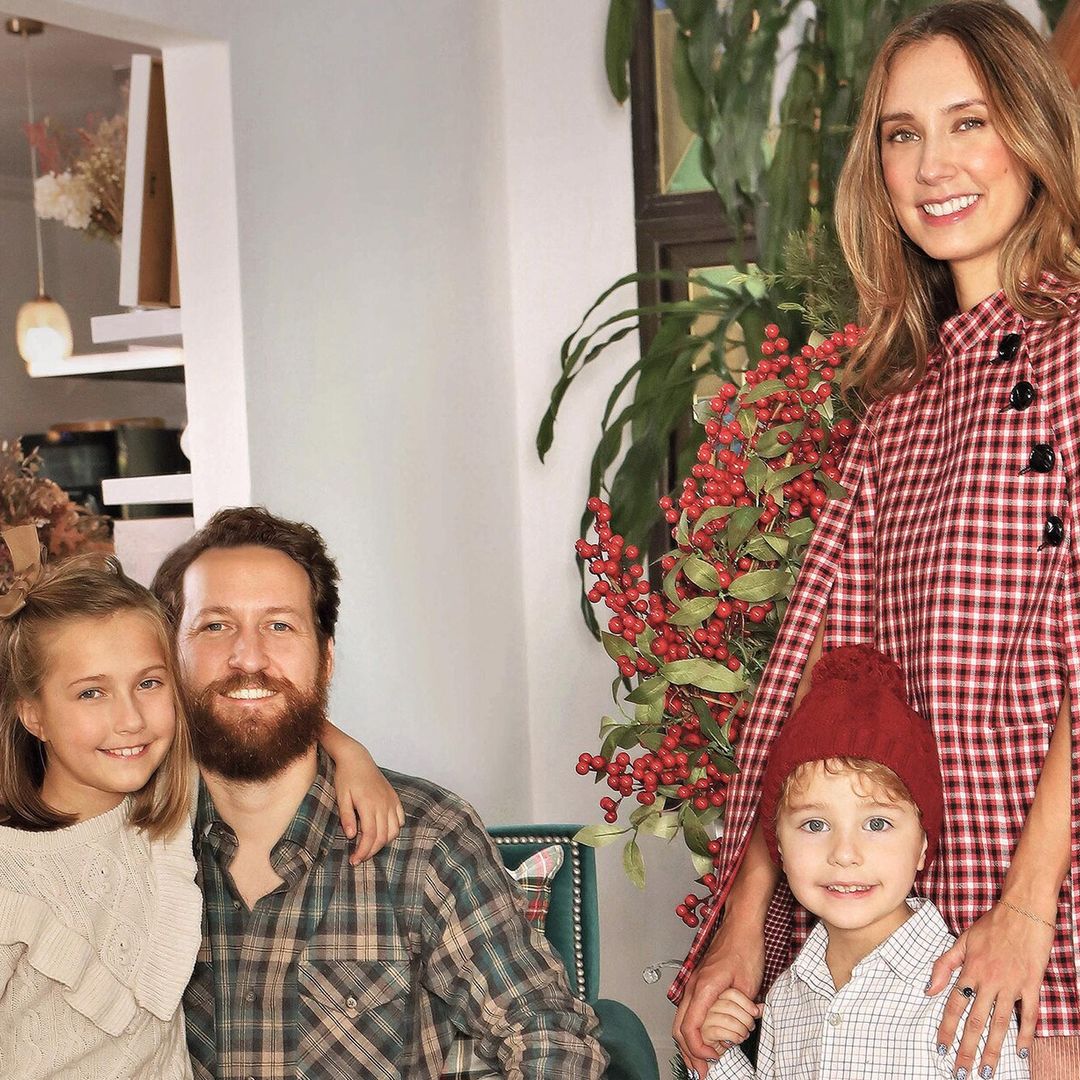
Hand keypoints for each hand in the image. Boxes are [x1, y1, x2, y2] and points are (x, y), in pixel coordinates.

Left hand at [331, 736, 404, 863]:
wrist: (357, 758)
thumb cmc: (346, 777)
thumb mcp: (341, 796)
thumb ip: (347, 816)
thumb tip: (350, 836)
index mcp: (368, 805)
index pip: (369, 836)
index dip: (363, 851)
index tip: (354, 860)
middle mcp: (383, 804)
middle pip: (382, 836)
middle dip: (371, 851)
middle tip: (359, 858)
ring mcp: (391, 801)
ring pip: (394, 830)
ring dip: (383, 842)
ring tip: (370, 846)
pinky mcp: (394, 798)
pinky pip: (400, 819)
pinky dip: (394, 830)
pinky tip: (383, 832)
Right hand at [673, 915, 764, 1073]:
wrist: (740, 925)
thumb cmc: (744, 948)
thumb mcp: (748, 984)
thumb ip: (741, 1009)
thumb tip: (741, 1030)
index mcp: (703, 988)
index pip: (690, 1027)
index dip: (698, 1049)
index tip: (712, 1060)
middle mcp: (693, 987)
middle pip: (679, 1027)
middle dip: (688, 1053)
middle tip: (702, 1071)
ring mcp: (693, 984)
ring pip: (681, 1020)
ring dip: (689, 1043)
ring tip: (701, 1061)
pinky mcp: (699, 983)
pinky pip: (688, 1011)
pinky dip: (692, 1029)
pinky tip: (703, 1038)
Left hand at [928, 901, 1053, 1076]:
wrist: (1023, 910)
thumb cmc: (992, 924)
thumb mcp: (963, 939)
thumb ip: (945, 964)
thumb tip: (929, 988)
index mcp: (970, 969)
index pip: (954, 1005)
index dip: (947, 1028)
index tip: (941, 1049)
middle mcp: (988, 980)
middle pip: (975, 1020)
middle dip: (966, 1048)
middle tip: (961, 1072)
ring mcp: (1011, 984)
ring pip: (1000, 1023)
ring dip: (992, 1048)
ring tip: (986, 1070)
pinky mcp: (1031, 984)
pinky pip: (1029, 1014)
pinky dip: (1026, 1033)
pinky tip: (1020, 1051)